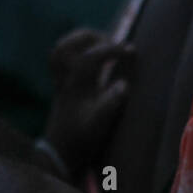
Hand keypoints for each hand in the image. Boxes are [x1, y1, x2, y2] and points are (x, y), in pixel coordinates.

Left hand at [42, 28, 135, 174]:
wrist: (62, 154)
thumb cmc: (82, 139)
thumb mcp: (99, 125)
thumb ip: (111, 104)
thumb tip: (124, 85)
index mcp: (75, 85)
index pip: (91, 57)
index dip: (112, 49)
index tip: (131, 50)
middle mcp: (65, 80)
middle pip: (66, 47)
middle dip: (91, 38)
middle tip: (113, 43)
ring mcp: (61, 82)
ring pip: (60, 51)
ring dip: (80, 42)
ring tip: (101, 43)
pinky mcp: (62, 86)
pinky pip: (61, 60)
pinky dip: (75, 52)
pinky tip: (93, 57)